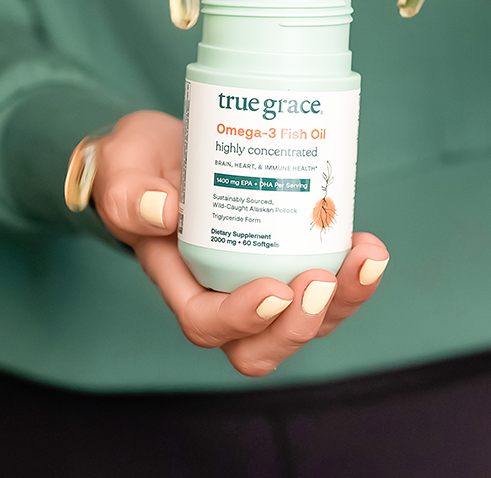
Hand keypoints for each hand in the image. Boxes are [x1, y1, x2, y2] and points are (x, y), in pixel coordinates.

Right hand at [86, 110, 391, 376]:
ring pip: (307, 322)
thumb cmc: (142, 164)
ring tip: (365, 258)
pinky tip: (368, 245)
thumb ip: (127, 190)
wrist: (175, 145)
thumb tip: (163, 211)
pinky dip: (355, 275)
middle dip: (299, 325)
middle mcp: (223, 293)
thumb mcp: (122, 166)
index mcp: (178, 280)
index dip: (241, 319)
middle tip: (319, 281)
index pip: (206, 323)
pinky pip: (331, 289)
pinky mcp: (297, 259)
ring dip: (343, 300)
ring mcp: (264, 280)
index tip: (273, 291)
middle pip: (261, 345)